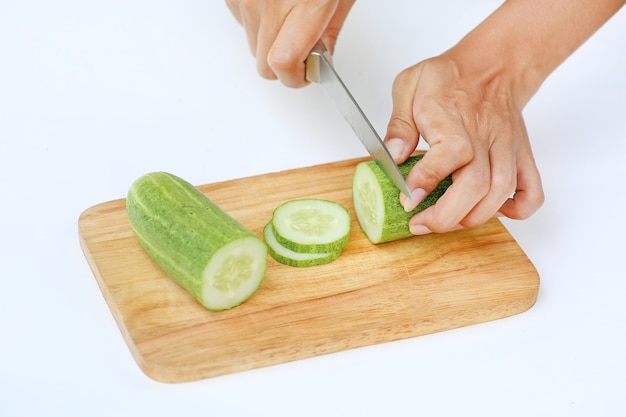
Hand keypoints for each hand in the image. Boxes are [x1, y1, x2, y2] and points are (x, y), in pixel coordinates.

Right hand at [225, 0, 354, 87]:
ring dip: (270, 42)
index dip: (295, 77)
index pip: (284, 63)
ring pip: (252, 47)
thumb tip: (322, 60)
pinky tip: (273, 4)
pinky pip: (242, 23)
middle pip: (266, 65)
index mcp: (305, 4)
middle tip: (302, 47)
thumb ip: (331, 30)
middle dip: (285, 65)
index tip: (305, 75)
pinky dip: (257, 22)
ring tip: (288, 15)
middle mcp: (269, 3)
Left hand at [383, 54, 544, 234]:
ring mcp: (506, 149)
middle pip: (477, 184)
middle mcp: (485, 136)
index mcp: (452, 117)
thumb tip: (392, 155)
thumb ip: (398, 124)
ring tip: (445, 221)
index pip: (450, 152)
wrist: (493, 66)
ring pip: (500, 193)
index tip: (408, 200)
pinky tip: (493, 212)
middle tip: (420, 223)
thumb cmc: (448, 78)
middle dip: (446, 215)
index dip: (428, 179)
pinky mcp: (522, 158)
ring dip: (472, 217)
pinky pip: (532, 192)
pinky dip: (516, 211)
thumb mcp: (409, 85)